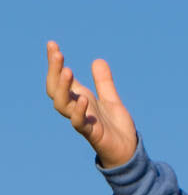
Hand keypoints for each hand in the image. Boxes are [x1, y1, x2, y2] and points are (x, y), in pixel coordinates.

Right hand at [45, 41, 136, 167]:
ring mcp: (82, 121)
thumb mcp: (111, 99)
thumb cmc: (116, 127)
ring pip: (62, 105)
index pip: (60, 79)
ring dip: (63, 88)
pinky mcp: (92, 134)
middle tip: (58, 54)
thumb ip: (104, 82)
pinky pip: (79, 123)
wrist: (128, 150)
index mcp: (79, 99)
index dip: (54, 63)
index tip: (52, 44)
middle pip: (55, 89)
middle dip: (54, 71)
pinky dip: (79, 111)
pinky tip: (84, 99)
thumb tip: (98, 60)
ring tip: (68, 71)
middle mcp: (76, 108)